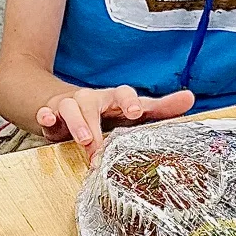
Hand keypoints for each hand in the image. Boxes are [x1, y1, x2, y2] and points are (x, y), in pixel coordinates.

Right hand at [35, 85, 194, 161]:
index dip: (129, 101)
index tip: (135, 111)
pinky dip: (45, 117)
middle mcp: (92, 99)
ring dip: (76, 123)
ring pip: (70, 107)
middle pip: (92, 102)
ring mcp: (69, 105)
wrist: (66, 107)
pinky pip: (46, 113)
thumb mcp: (131, 111)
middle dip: (95, 121)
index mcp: (114, 99)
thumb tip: (190, 98)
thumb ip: (160, 109)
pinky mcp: (51, 114)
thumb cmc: (106, 113)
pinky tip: (46, 121)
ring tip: (84, 141)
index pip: (123, 93)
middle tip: (99, 142)